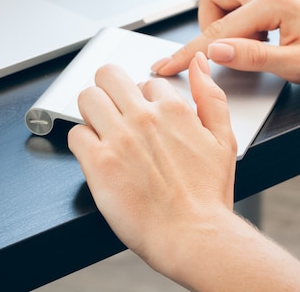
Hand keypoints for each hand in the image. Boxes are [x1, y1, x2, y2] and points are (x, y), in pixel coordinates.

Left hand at [68, 53, 237, 275]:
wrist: (193, 235)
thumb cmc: (208, 196)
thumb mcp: (223, 139)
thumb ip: (211, 97)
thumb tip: (200, 64)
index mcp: (173, 110)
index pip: (145, 82)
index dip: (143, 99)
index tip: (144, 118)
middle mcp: (144, 118)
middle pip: (108, 75)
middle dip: (109, 90)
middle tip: (114, 112)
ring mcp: (119, 138)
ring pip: (87, 98)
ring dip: (92, 112)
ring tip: (103, 133)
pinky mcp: (98, 163)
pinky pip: (75, 134)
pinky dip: (82, 143)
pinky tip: (97, 157)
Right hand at [151, 0, 299, 84]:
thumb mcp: (296, 64)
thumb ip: (251, 56)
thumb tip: (214, 50)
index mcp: (273, 0)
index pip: (217, 29)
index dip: (189, 52)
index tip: (167, 65)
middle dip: (208, 25)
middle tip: (228, 52)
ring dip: (226, 25)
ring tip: (254, 48)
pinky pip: (241, 4)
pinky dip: (241, 25)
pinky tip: (262, 41)